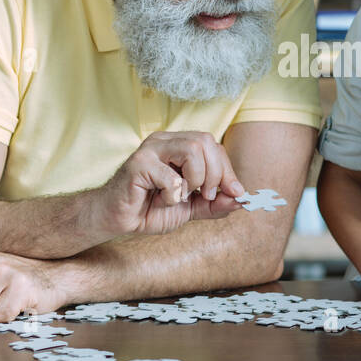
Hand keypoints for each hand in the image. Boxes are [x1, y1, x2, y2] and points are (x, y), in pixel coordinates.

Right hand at [98, 130, 244, 235]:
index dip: (227, 170)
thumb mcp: (191, 208)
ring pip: (192, 149)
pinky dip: (172, 196)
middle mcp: (165, 140)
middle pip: (206, 141)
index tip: (233, 193)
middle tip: (204, 196)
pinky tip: (160, 200)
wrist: (117, 220)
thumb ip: (215, 202)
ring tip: (181, 196)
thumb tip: (242, 198)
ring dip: (195, 180)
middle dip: (215, 174)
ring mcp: (150, 149)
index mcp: (178, 144)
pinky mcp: (138, 163)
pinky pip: (172, 177)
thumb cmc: (150, 209)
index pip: (213, 145)